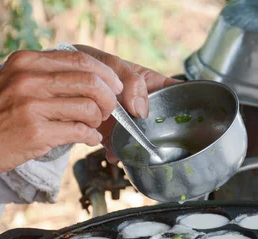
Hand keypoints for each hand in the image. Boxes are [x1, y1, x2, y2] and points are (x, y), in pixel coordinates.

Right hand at [0, 50, 122, 182]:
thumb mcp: (13, 81)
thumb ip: (46, 76)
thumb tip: (87, 80)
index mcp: (27, 62)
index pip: (80, 60)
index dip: (105, 74)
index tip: (115, 86)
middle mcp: (30, 80)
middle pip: (90, 83)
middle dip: (109, 99)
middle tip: (110, 110)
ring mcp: (33, 107)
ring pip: (88, 108)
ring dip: (99, 120)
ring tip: (94, 126)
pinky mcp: (36, 133)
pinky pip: (79, 132)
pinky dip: (90, 136)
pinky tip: (87, 138)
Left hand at [73, 45, 180, 162]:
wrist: (65, 81)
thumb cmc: (92, 65)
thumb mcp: (113, 64)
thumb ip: (131, 81)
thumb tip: (141, 110)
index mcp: (152, 84)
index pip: (178, 93)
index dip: (188, 104)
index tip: (192, 120)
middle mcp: (144, 106)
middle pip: (162, 124)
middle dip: (160, 135)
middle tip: (157, 143)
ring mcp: (129, 122)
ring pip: (141, 140)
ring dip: (136, 148)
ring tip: (129, 151)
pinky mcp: (112, 134)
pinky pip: (119, 148)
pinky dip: (115, 153)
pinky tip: (112, 154)